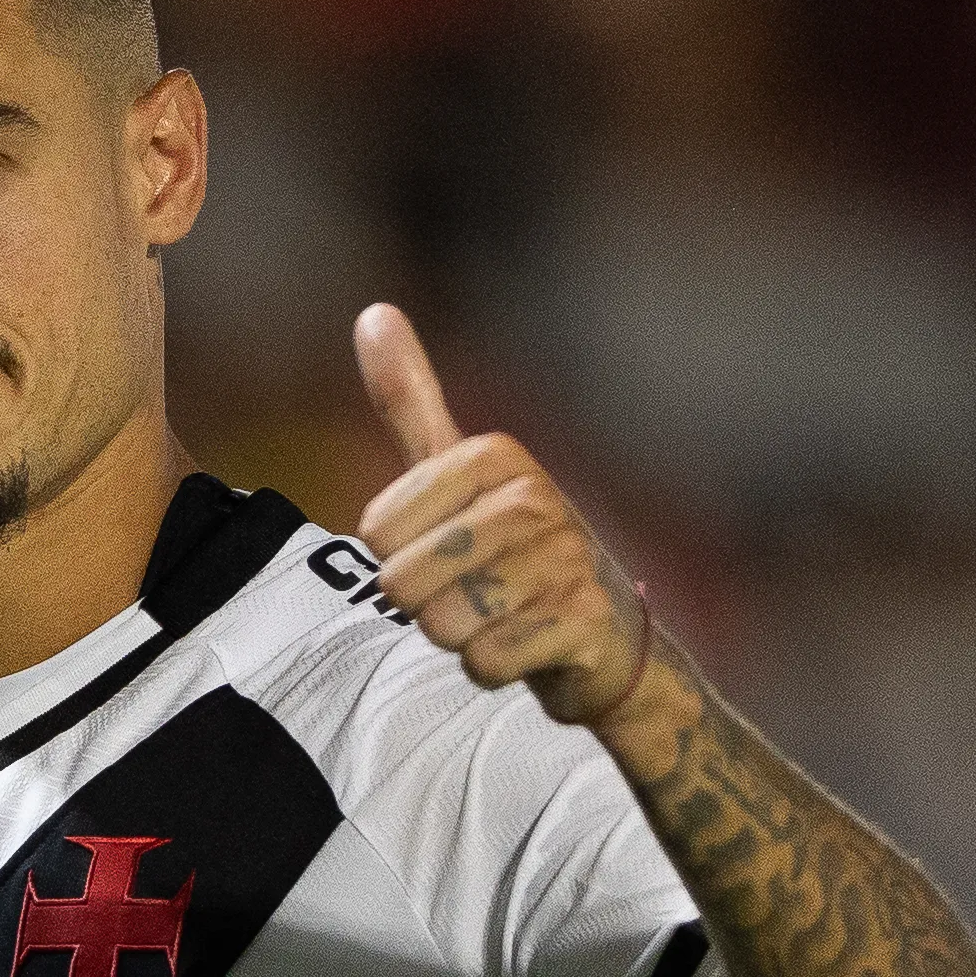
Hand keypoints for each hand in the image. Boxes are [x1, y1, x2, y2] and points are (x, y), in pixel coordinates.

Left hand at [353, 303, 649, 727]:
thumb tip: (373, 309)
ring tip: (498, 615)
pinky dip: (491, 667)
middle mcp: (536, 497)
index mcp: (496, 455)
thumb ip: (411, 399)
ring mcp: (566, 559)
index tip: (441, 547)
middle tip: (469, 591)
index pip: (376, 530)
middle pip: (403, 581)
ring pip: (443, 624)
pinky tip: (524, 645)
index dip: (393, 555)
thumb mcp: (456, 471)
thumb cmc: (511, 549)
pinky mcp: (584, 621)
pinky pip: (486, 661)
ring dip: (458, 636)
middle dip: (422, 603)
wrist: (603, 637)